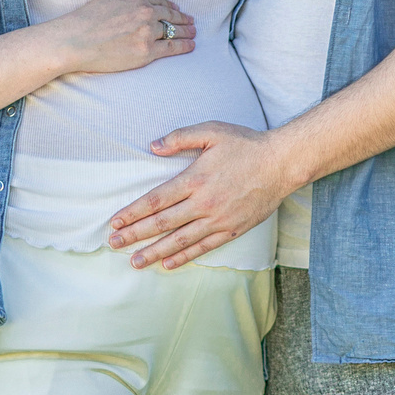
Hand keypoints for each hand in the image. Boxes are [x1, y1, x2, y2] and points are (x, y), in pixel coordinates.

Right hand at [54, 0, 196, 75]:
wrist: (74, 40)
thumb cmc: (83, 22)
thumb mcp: (107, 0)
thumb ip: (125, 2)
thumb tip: (134, 6)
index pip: (159, 1)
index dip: (170, 7)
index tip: (176, 10)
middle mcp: (144, 12)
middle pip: (170, 15)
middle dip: (182, 19)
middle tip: (191, 21)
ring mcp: (147, 32)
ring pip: (173, 31)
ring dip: (186, 32)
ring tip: (193, 33)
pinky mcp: (146, 51)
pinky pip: (171, 47)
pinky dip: (184, 46)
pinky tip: (191, 45)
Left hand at [108, 122, 298, 268]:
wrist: (282, 163)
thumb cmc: (246, 144)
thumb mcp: (211, 131)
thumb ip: (179, 137)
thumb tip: (152, 146)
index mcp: (195, 179)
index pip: (156, 200)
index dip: (133, 212)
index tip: (115, 221)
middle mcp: (204, 203)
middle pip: (162, 223)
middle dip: (134, 235)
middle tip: (113, 244)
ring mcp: (218, 219)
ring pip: (179, 240)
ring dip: (154, 252)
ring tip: (135, 262)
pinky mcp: (232, 229)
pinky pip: (203, 247)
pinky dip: (184, 257)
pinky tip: (168, 263)